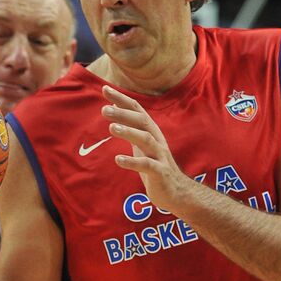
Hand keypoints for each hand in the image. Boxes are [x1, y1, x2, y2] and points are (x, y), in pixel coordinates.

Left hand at [101, 84, 189, 213]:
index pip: (136, 110)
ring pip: (145, 139)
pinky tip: (118, 159)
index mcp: (151, 132)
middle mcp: (156, 140)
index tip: (105, 88)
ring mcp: (159, 156)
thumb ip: (130, 127)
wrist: (177, 192)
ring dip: (129, 132)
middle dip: (123, 113)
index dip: (122, 99)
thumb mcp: (142, 144)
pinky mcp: (160, 172)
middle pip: (141, 121)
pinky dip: (133, 161)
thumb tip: (114, 108)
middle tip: (104, 109)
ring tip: (112, 128)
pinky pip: (147, 165)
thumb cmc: (156, 166)